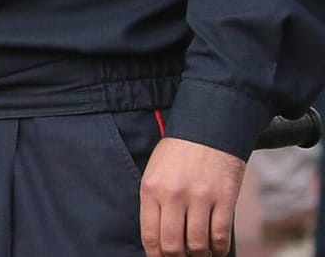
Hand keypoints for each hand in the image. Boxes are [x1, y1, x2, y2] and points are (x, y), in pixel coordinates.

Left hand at [140, 138, 246, 256]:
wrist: (209, 129)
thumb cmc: (178, 153)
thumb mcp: (154, 172)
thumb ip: (154, 202)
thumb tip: (159, 237)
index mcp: (151, 189)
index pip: (150, 235)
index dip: (156, 255)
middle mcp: (173, 196)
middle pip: (172, 245)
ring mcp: (200, 198)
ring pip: (197, 244)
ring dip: (199, 255)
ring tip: (200, 253)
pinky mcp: (224, 199)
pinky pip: (220, 235)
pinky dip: (219, 249)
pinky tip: (217, 249)